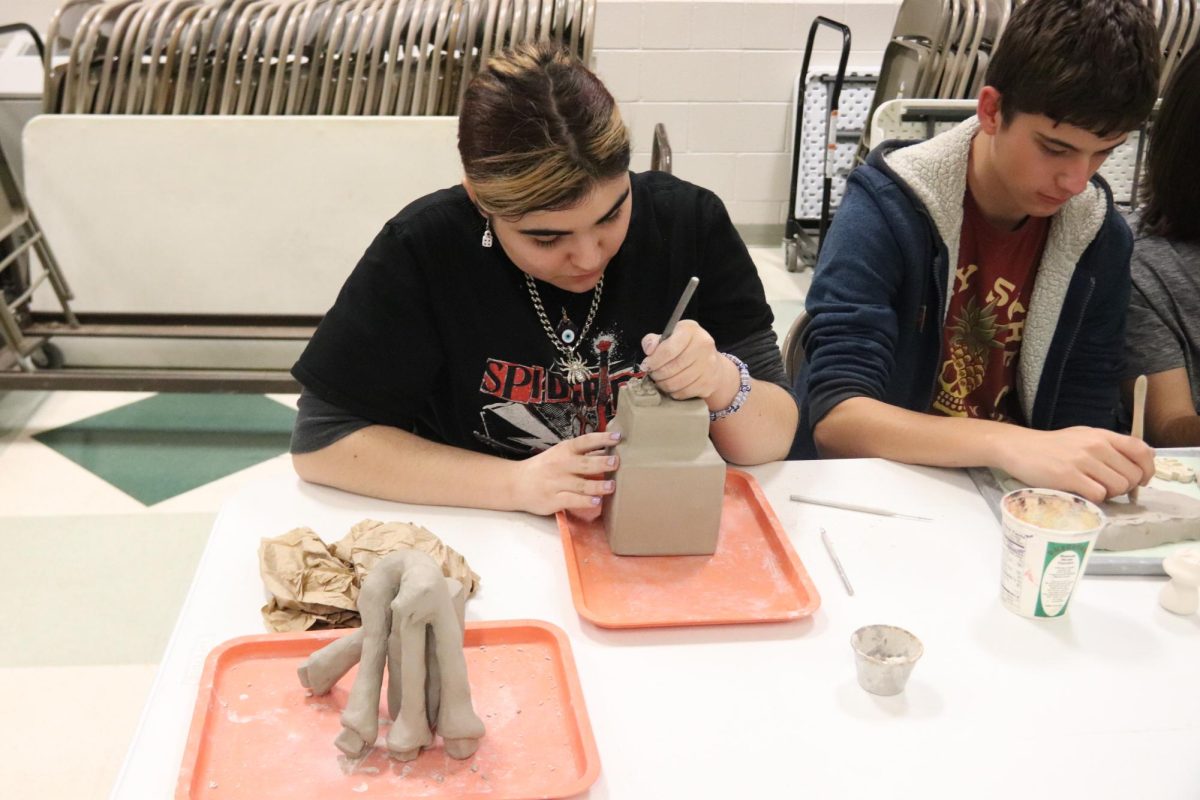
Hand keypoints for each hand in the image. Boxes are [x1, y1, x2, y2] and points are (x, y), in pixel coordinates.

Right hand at [511, 430, 620, 515]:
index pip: (584, 441)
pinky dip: (584, 501)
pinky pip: (571, 500)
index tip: (618, 437)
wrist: (516, 484)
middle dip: (601, 463)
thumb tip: (609, 450)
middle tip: (616, 462)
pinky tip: (596, 501)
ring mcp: (556, 483)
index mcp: (564, 450)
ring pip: (580, 484)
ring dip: (597, 485)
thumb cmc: (544, 468)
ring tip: (612, 486)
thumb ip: (583, 454)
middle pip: (583, 463)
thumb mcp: (560, 455)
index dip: (601, 438)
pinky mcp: (553, 500)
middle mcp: (560, 465)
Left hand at [641, 320, 738, 410]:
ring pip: (676, 383)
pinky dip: (674, 392)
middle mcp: (703, 346)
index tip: (646, 365)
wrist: (710, 361)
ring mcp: (708, 365)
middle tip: (653, 374)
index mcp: (690, 330)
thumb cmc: (684, 347)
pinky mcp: (709, 382)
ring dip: (663, 385)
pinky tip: (673, 386)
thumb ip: (653, 340)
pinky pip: (684, 392)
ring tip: (661, 380)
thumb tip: (649, 350)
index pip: (668, 350)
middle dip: (657, 374)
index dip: (654, 361)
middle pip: (671, 368)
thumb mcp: (669, 337)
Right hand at [996, 426, 1154, 504]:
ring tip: (1093, 490)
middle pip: (1132, 475)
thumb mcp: (1084, 437)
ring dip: (1109, 494)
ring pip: (1118, 487)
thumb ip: (1110, 446)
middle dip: (1125, 487)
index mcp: (1102, 435)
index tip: (1141, 480)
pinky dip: (1094, 499)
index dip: (1148, 469)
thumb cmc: (1052, 446)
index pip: (1141, 450)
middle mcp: (1095, 446)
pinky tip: (1081, 494)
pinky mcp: (1068, 477)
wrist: (1018, 448)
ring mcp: (1082, 461)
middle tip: (1108, 488)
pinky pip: (1098, 495)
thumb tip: (1141, 461)